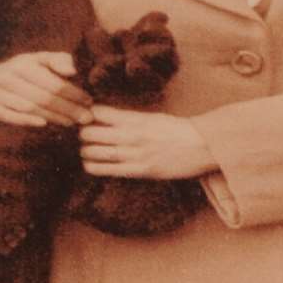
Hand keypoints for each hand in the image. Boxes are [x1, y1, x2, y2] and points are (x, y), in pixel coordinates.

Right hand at [0, 50, 90, 126]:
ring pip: (26, 107)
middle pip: (41, 96)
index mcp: (21, 63)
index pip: (51, 82)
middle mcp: (4, 74)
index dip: (72, 92)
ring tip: (71, 122)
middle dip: (67, 108)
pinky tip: (43, 123)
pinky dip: (23, 120)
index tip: (89, 101)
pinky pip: (4, 114)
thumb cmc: (23, 72)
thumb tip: (72, 70)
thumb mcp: (39, 61)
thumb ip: (58, 61)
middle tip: (86, 118)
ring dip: (51, 116)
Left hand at [79, 104, 216, 180]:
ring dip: (85, 151)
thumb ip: (130, 118)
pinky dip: (93, 167)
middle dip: (81, 133)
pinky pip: (107, 170)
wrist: (200, 145)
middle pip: (90, 132)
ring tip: (85, 150)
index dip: (86, 114)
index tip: (83, 117)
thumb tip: (106, 117)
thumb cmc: (177, 129)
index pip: (98, 112)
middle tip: (82, 135)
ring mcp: (133, 154)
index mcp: (134, 118)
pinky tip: (89, 165)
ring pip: (94, 152)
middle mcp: (130, 135)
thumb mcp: (152, 117)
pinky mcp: (138, 170)